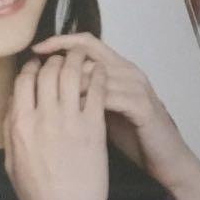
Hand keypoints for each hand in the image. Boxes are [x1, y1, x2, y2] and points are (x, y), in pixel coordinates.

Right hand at [3, 49, 108, 199]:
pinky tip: (101, 71)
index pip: (24, 80)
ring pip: (72, 73)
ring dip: (78, 59)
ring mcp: (69, 120)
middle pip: (48, 71)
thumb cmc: (38, 197)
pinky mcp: (93, 127)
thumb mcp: (12, 164)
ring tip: (84, 54)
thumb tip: (12, 106)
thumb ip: (10, 131)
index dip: (33, 67)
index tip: (41, 64)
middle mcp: (42, 116)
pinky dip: (98, 75)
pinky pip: (96, 90)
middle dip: (56, 59)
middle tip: (65, 57)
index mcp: (19, 124)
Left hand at [31, 33, 199, 199]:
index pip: (87, 41)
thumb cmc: (133, 134)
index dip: (60, 41)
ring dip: (68, 85)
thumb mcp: (103, 108)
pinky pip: (108, 97)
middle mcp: (128, 71)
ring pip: (94, 75)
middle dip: (58, 64)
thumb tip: (48, 86)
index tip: (35, 49)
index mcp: (118, 68)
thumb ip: (84, 93)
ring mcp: (137, 87)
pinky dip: (86, 103)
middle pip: (87, 55)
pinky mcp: (142, 106)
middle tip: (34, 76)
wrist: (165, 158)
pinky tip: (69, 115)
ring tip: (46, 98)